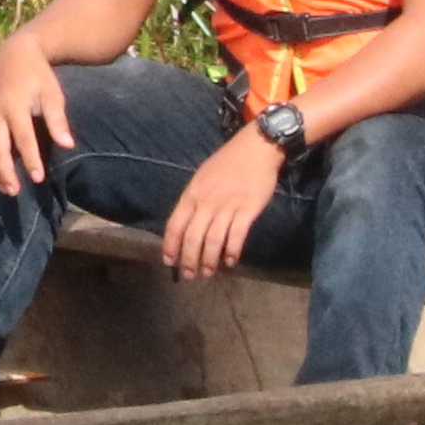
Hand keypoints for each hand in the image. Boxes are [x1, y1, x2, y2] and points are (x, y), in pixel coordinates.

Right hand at [0, 42, 76, 195]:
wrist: (14, 54)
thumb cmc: (38, 76)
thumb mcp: (52, 94)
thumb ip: (57, 120)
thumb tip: (68, 145)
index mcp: (15, 106)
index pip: (23, 139)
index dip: (30, 160)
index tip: (38, 178)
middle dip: (5, 172)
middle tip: (15, 192)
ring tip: (5, 189)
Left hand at [161, 126, 288, 275]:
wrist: (255, 148)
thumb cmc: (227, 162)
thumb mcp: (202, 177)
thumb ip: (194, 199)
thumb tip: (186, 223)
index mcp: (192, 194)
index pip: (175, 225)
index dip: (170, 246)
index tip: (169, 262)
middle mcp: (206, 202)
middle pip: (192, 237)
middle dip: (189, 260)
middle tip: (189, 275)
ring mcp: (227, 206)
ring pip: (213, 240)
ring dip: (209, 260)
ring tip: (208, 272)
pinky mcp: (247, 209)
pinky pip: (237, 235)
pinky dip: (232, 251)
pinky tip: (230, 262)